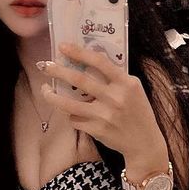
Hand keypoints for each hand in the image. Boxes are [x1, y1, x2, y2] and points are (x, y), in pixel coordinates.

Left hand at [39, 45, 167, 161]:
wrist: (144, 142)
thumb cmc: (139, 112)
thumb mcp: (134, 90)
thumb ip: (115, 78)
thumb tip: (88, 63)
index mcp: (126, 83)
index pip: (99, 62)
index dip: (79, 52)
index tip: (63, 47)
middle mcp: (114, 98)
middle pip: (79, 80)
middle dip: (58, 71)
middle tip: (45, 65)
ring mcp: (104, 115)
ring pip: (69, 103)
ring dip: (52, 96)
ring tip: (44, 90)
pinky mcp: (96, 130)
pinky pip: (75, 119)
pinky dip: (70, 115)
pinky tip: (70, 112)